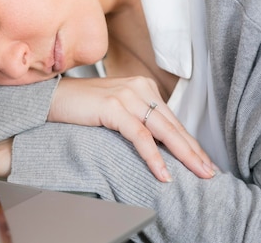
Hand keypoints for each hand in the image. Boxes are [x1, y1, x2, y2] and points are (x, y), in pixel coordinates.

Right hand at [49, 76, 216, 181]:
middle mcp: (139, 87)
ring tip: (197, 173)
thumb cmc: (81, 107)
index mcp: (142, 86)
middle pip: (173, 124)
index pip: (172, 119)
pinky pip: (140, 135)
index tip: (203, 161)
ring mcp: (127, 96)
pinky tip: (163, 172)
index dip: (189, 142)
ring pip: (163, 129)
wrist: (51, 97)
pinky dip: (153, 156)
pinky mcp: (113, 107)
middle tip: (210, 171)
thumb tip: (160, 144)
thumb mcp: (115, 110)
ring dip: (183, 154)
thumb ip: (137, 119)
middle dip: (193, 150)